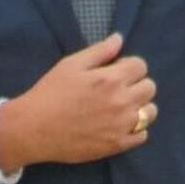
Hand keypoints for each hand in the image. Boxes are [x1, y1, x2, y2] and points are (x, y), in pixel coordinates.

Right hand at [0, 33, 156, 168]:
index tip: (115, 72)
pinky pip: (142, 136)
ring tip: (121, 109)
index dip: (128, 66)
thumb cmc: (50, 94)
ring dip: (140, 107)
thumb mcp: (71, 65)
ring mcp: (121, 125)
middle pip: (150, 88)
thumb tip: (119, 38)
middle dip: (137, 84)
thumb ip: (99, 51)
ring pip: (150, 112)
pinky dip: (136, 130)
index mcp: (111, 79)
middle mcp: (121, 101)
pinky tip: (120, 126)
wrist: (34, 129)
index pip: (141, 66)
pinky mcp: (116, 145)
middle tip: (117, 90)